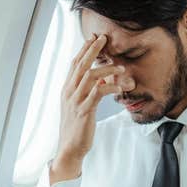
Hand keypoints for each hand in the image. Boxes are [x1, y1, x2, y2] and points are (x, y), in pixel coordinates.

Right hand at [50, 34, 125, 183]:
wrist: (69, 148)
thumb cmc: (76, 127)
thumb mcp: (79, 105)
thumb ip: (87, 91)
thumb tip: (100, 78)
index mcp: (66, 89)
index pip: (74, 64)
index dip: (83, 50)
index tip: (93, 38)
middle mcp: (68, 92)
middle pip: (80, 65)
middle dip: (92, 50)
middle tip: (103, 38)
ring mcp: (75, 101)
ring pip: (89, 76)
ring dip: (106, 69)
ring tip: (121, 67)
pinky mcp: (84, 111)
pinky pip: (97, 93)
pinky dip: (109, 87)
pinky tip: (120, 87)